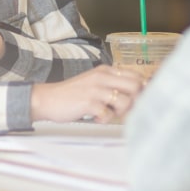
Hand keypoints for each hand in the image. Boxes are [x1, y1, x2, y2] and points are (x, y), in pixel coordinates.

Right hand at [30, 66, 145, 123]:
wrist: (48, 98)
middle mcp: (103, 77)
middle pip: (136, 86)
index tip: (137, 100)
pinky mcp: (88, 103)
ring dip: (120, 113)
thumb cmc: (73, 94)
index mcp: (106, 70)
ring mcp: (96, 89)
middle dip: (135, 102)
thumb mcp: (95, 83)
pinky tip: (95, 117)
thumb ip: (113, 84)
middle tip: (123, 110)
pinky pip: (108, 114)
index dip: (141, 90)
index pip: (136, 75)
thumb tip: (138, 93)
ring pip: (126, 102)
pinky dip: (104, 120)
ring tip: (106, 113)